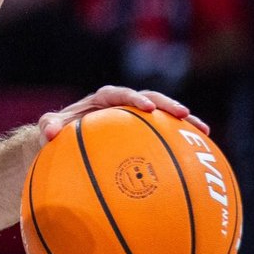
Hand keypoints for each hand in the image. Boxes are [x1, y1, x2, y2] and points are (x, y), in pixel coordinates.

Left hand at [37, 85, 208, 141]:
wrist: (65, 141)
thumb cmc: (58, 133)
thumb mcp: (50, 127)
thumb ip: (49, 125)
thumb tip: (49, 133)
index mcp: (103, 99)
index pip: (120, 94)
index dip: (134, 98)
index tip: (146, 107)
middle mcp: (122, 106)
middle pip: (151, 99)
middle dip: (168, 105)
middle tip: (184, 113)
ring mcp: (135, 120)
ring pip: (163, 117)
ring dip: (184, 122)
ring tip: (204, 132)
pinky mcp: (143, 135)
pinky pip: (164, 137)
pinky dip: (180, 145)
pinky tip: (197, 160)